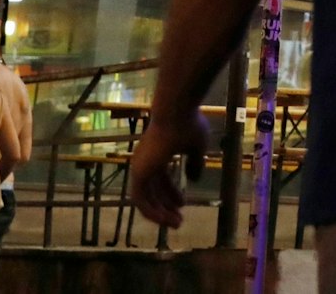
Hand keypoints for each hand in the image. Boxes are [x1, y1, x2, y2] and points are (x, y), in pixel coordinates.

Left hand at [127, 110, 209, 228]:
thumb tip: (193, 179)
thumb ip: (194, 164)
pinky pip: (141, 200)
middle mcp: (145, 161)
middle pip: (153, 191)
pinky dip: (151, 212)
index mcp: (157, 154)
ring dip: (159, 213)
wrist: (177, 112)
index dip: (172, 192)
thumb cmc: (188, 125)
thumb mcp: (196, 147)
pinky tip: (165, 219)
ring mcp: (140, 167)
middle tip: (179, 220)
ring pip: (145, 199)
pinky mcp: (139, 172)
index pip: (161, 179)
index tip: (183, 204)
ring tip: (176, 224)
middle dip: (165, 207)